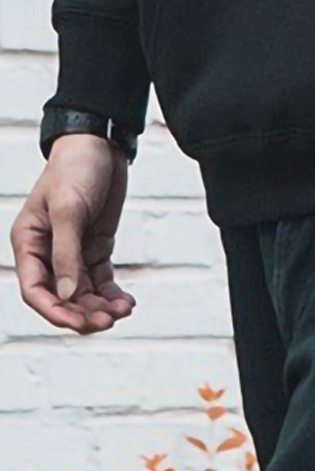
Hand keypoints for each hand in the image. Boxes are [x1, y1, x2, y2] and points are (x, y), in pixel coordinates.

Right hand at [10, 133, 135, 334]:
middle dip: (84, 313)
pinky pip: (102, 283)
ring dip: (103, 307)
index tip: (81, 323)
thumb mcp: (69, 211)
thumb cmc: (75, 171)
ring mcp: (72, 253)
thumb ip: (67, 255)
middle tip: (111, 319)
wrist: (100, 147)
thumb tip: (68, 295)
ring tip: (126, 308)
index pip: (35, 290)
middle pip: (62, 299)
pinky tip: (128, 301)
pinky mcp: (95, 250)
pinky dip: (114, 295)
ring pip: (84, 295)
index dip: (55, 312)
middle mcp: (48, 252)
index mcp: (28, 242)